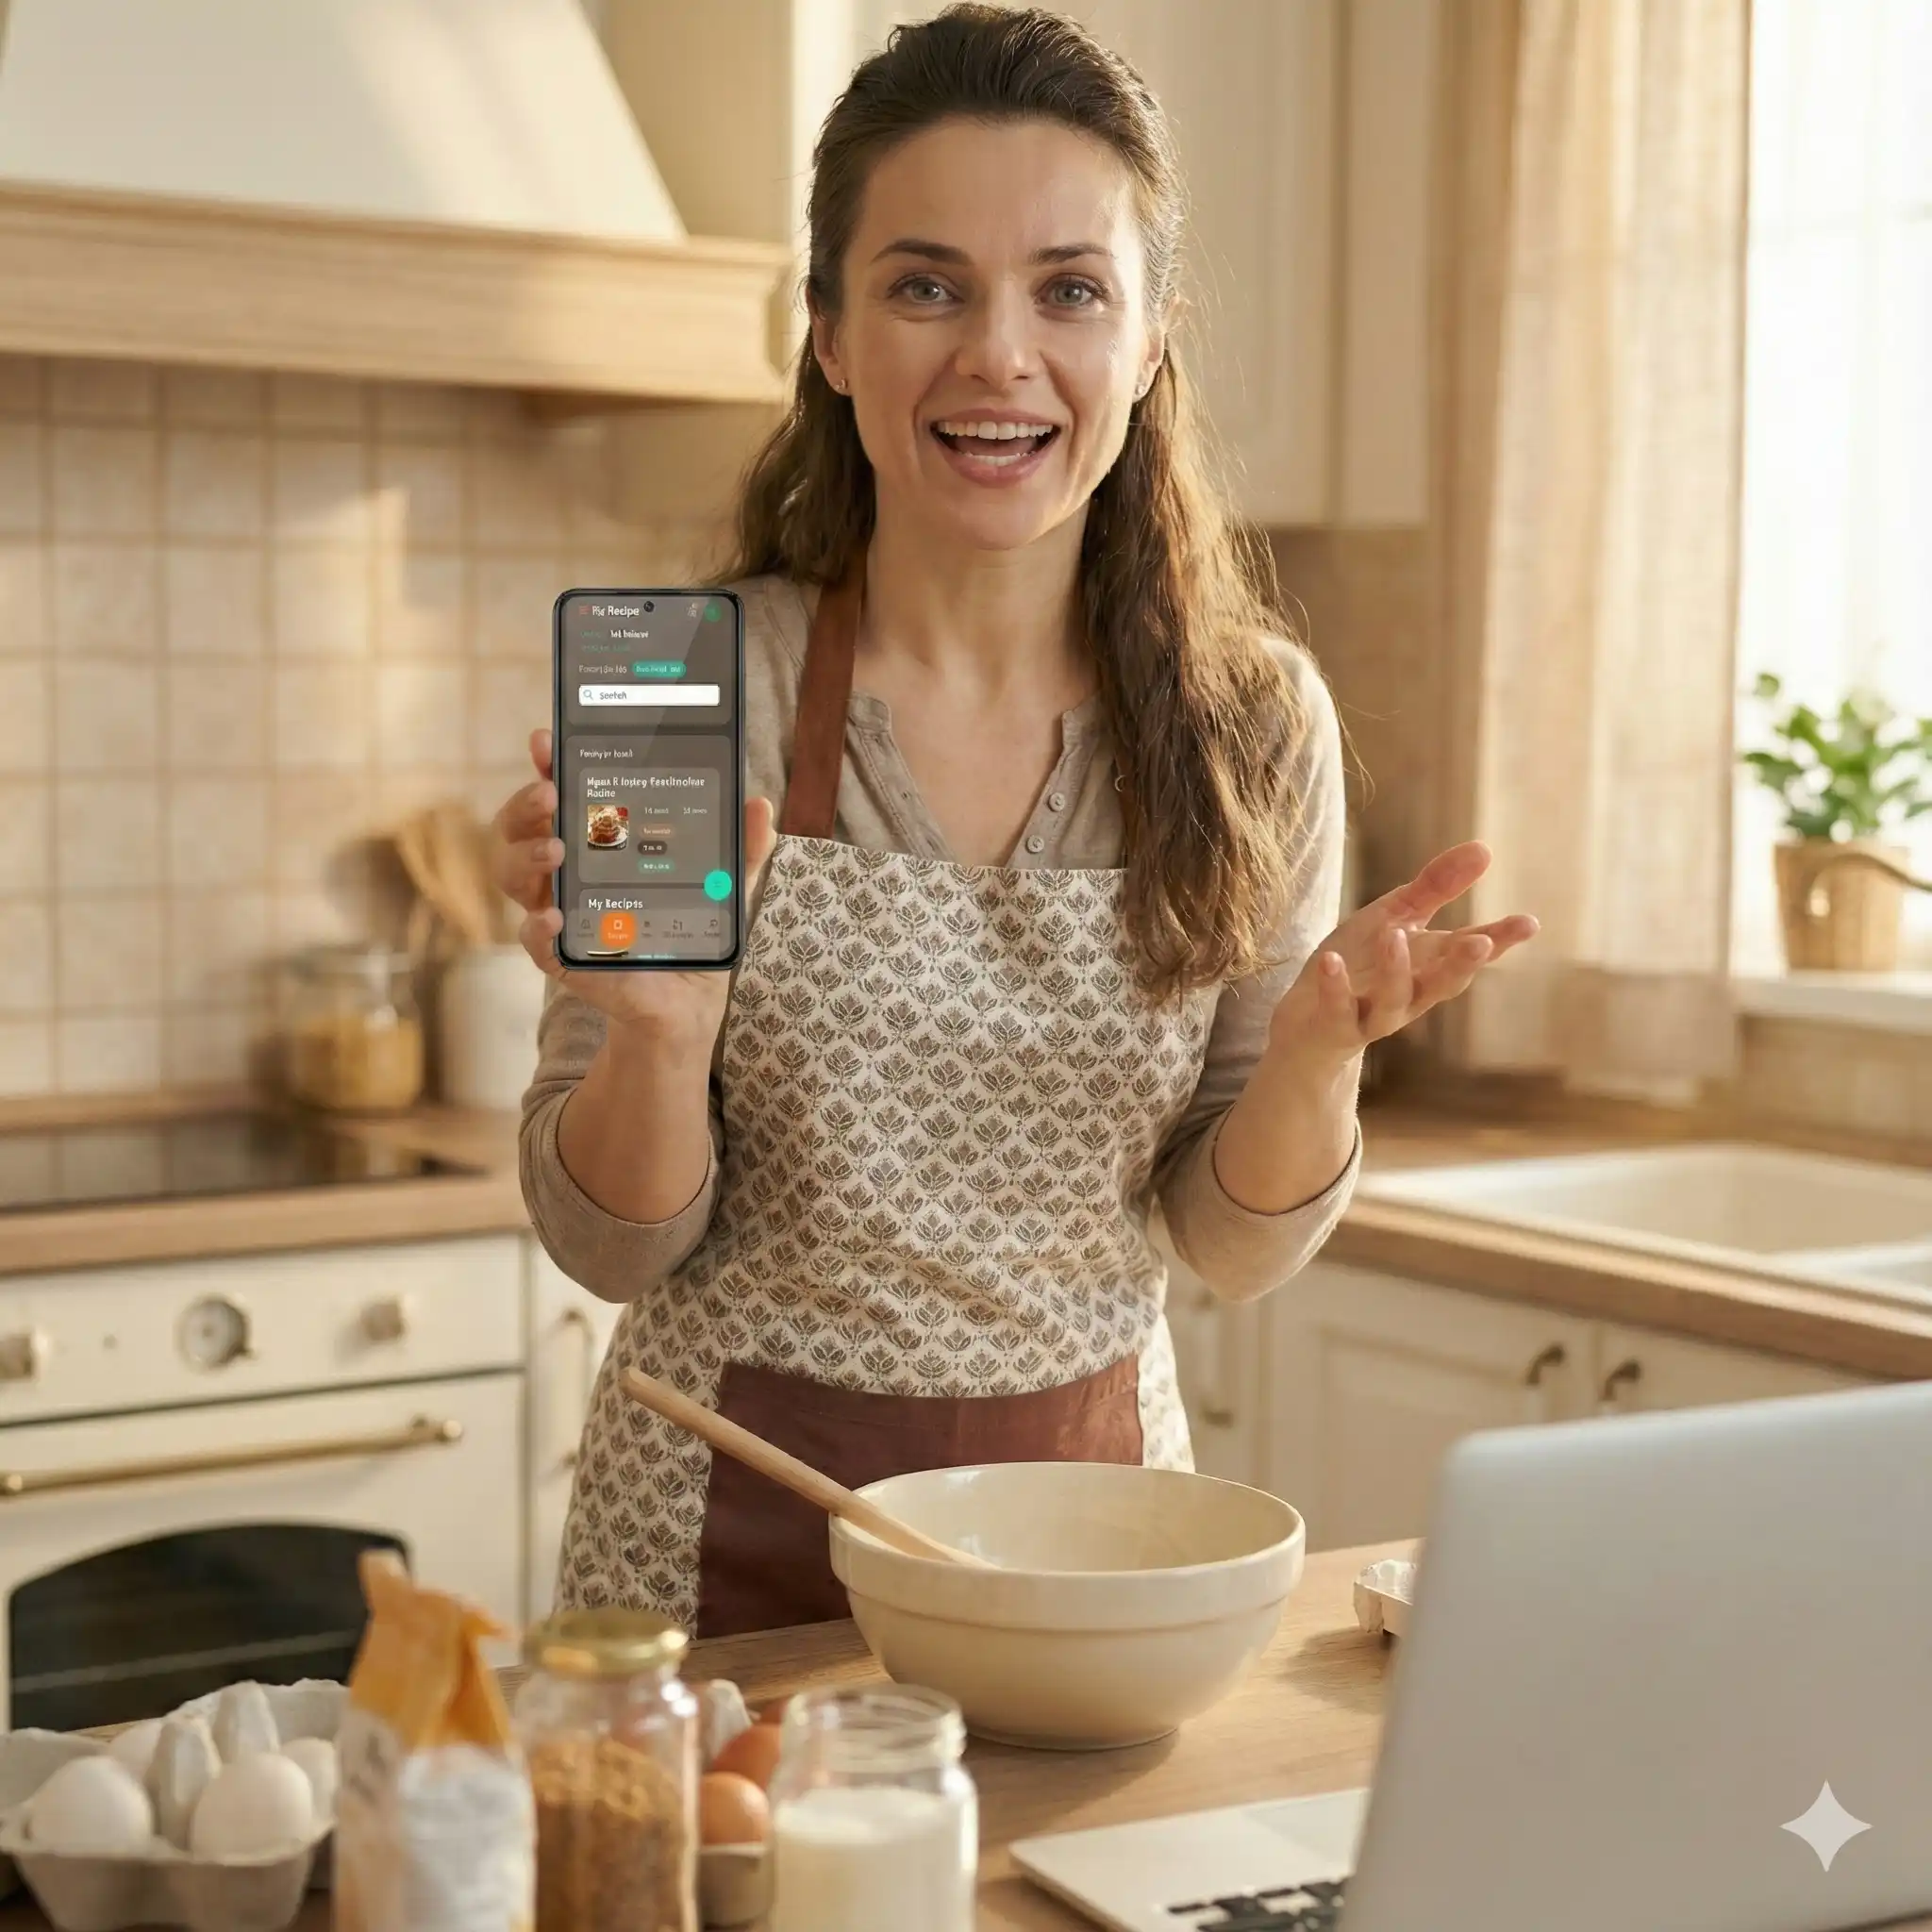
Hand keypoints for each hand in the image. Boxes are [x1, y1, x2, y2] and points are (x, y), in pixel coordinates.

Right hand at [490, 727, 777, 1052]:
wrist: (691, 1001)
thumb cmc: (693, 930)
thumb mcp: (724, 885)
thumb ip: (743, 849)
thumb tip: (761, 807)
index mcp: (597, 840)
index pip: (562, 792)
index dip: (548, 764)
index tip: (547, 741)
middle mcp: (567, 870)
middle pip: (519, 827)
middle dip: (525, 804)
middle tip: (551, 794)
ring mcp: (561, 910)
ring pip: (512, 875)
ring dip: (526, 856)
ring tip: (556, 850)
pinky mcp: (565, 957)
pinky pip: (534, 941)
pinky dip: (537, 928)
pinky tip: (554, 916)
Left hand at [1267, 841, 1537, 1064]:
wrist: (1307, 1024)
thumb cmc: (1360, 965)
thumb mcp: (1395, 917)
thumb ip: (1437, 887)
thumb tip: (1484, 848)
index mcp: (1429, 966)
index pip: (1469, 951)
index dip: (1499, 939)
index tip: (1529, 923)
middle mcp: (1410, 995)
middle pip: (1442, 984)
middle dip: (1461, 966)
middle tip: (1479, 944)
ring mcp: (1374, 1016)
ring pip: (1393, 1000)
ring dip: (1395, 969)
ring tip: (1393, 935)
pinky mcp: (1336, 1028)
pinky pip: (1338, 1011)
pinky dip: (1335, 987)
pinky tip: (1331, 960)